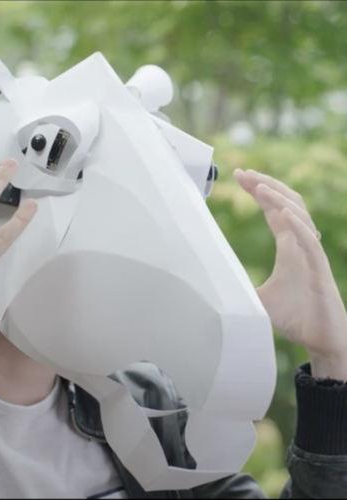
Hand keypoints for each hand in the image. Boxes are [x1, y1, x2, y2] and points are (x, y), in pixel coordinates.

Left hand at [234, 168, 346, 379]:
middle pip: (286, 204)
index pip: (273, 210)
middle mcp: (300, 244)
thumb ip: (241, 286)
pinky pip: (310, 242)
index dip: (258, 191)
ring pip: (299, 216)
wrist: (321, 339)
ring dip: (279, 199)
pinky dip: (298, 226)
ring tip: (259, 186)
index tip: (240, 176)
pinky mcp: (319, 269)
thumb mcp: (258, 298)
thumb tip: (215, 286)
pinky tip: (283, 214)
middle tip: (243, 172)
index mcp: (288, 246)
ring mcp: (311, 255)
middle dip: (265, 185)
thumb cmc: (295, 317)